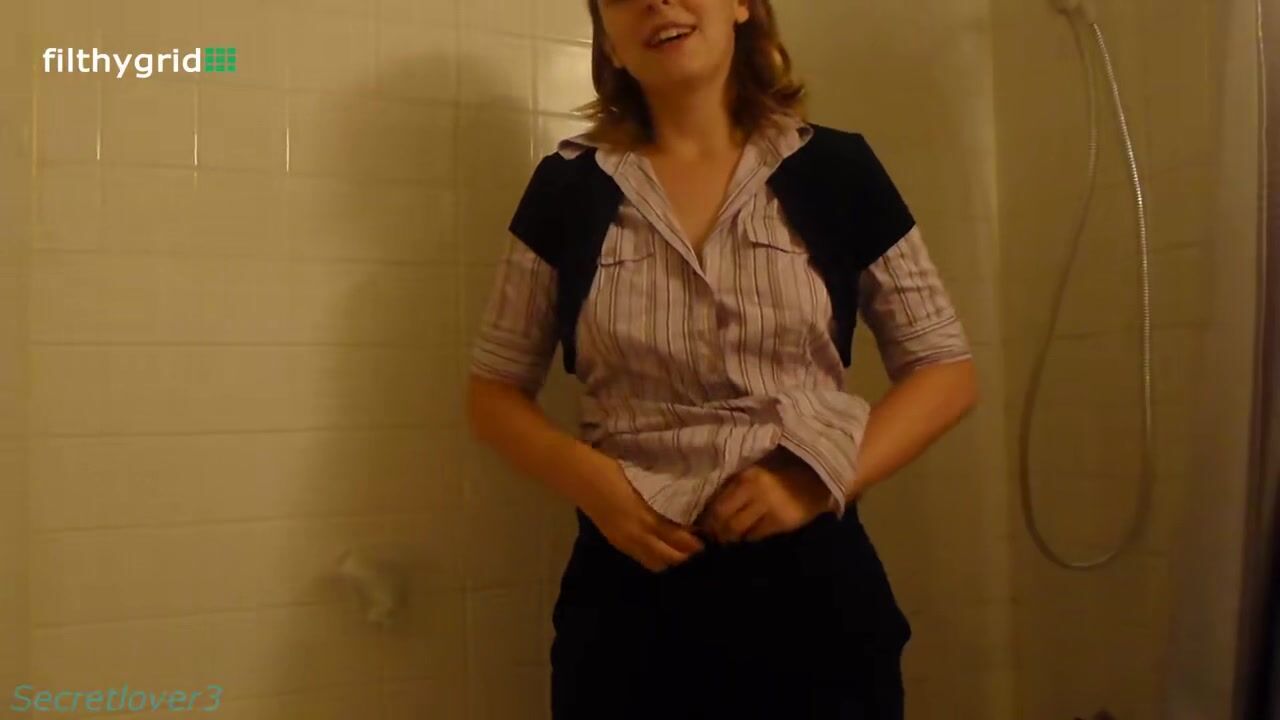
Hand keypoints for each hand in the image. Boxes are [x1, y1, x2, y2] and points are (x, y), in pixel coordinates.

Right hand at [578, 457, 704, 572]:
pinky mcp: (616, 541)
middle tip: (701, 546)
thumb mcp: (643, 481)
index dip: (694, 542)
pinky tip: (662, 547)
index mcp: (643, 517)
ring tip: (684, 549)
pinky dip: (656, 558)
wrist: (578, 474)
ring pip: (655, 562)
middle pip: (668, 557)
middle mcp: (635, 535)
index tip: (710, 537)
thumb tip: (687, 512)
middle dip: (686, 555)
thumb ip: (665, 498)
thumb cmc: (612, 469)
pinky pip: (642, 558)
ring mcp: (624, 540)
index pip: (676, 539)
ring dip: (671, 559)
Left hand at [697, 448, 833, 543]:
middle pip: (725, 519)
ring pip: (739, 530)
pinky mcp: (781, 521)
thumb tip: (711, 506)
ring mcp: (769, 507)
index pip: (717, 504)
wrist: (818, 477)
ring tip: (728, 538)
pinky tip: (747, 536)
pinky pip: (756, 536)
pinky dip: (748, 538)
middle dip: (716, 531)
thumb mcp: (755, 472)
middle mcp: (754, 491)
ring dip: (731, 537)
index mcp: (745, 477)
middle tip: (712, 536)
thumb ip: (736, 486)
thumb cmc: (782, 471)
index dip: (706, 518)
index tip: (701, 525)